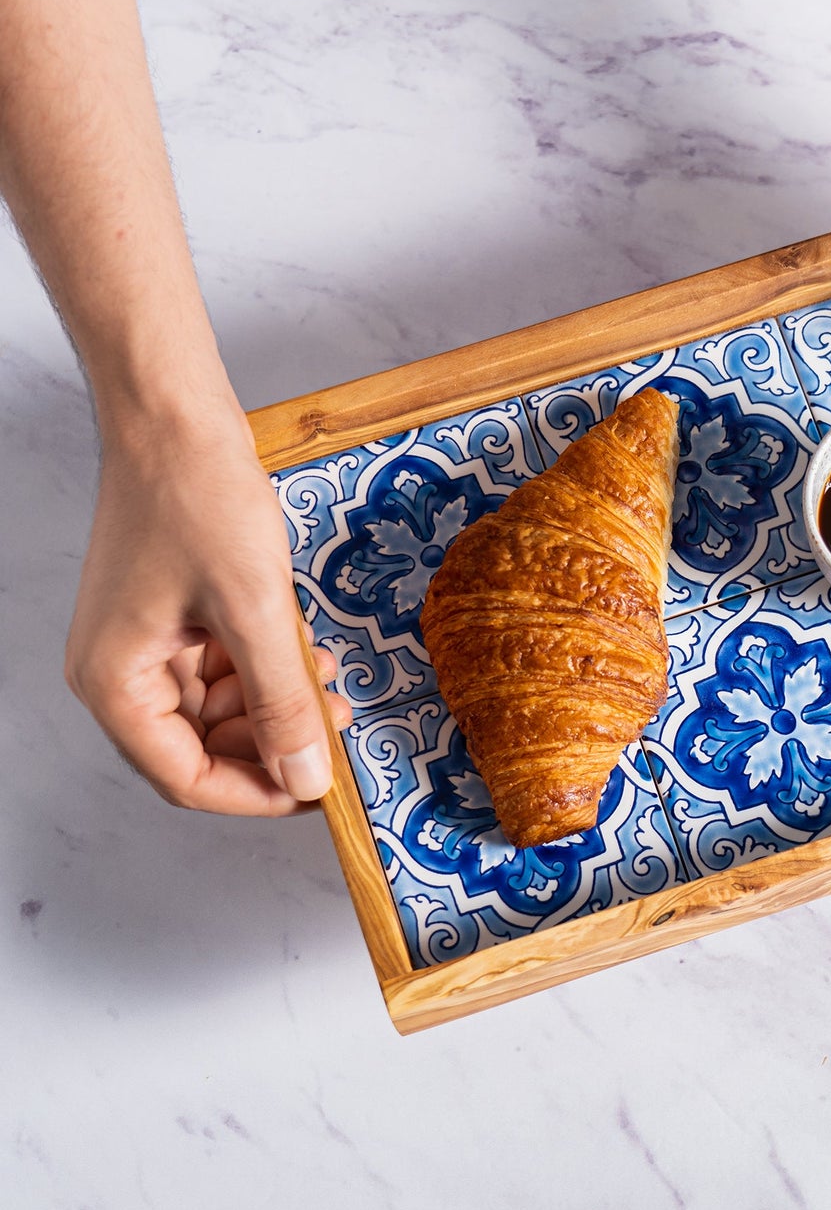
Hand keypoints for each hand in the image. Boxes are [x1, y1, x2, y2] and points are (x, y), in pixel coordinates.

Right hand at [65, 410, 350, 814]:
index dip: (257, 793)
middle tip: (335, 729)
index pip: (186, 779)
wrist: (175, 416)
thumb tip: (305, 778)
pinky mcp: (171, 614)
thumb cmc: (198, 499)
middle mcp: (120, 672)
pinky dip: (265, 666)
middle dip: (273, 742)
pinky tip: (306, 650)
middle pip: (201, 747)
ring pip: (218, 707)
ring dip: (276, 702)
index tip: (318, 790)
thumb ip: (282, 699)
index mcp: (116, 684)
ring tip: (328, 682)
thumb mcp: (255, 608)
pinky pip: (221, 665)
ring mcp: (145, 641)